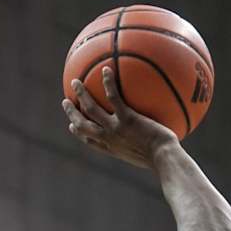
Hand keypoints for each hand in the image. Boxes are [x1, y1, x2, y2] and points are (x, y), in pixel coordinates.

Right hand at [62, 66, 177, 167]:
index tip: (72, 127)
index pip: (90, 142)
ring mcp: (116, 129)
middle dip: (71, 114)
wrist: (165, 160)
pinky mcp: (127, 119)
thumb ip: (146, 147)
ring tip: (75, 82)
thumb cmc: (164, 161)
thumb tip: (157, 139)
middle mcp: (110, 140)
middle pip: (82, 126)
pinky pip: (114, 97)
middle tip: (65, 102)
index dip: (79, 134)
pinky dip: (108, 83)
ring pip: (90, 109)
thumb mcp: (151, 158)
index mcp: (113, 149)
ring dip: (81, 95)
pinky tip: (106, 69)